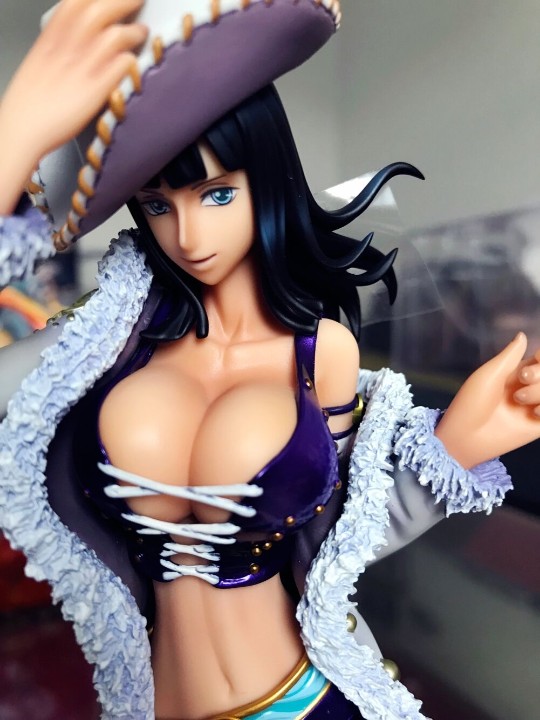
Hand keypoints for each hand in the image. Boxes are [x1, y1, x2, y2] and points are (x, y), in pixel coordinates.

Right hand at [0, 0, 147, 213]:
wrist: (21, 131)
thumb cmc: (28, 103)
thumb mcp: (39, 62)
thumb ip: (58, 44)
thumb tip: (75, 34)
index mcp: (50, 40)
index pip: (76, 3)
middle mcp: (66, 49)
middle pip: (98, 10)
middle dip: (123, 0)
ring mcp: (82, 69)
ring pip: (114, 35)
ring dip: (133, 31)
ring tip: (142, 31)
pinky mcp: (95, 92)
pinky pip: (120, 66)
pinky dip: (130, 59)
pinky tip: (134, 61)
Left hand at [435, 332, 539, 467]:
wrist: (466, 437)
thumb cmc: (471, 403)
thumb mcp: (489, 375)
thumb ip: (509, 356)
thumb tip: (523, 334)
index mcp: (515, 373)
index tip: (534, 359)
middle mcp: (528, 388)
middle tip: (522, 379)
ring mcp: (535, 407)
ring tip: (520, 400)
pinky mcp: (539, 426)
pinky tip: (535, 412)